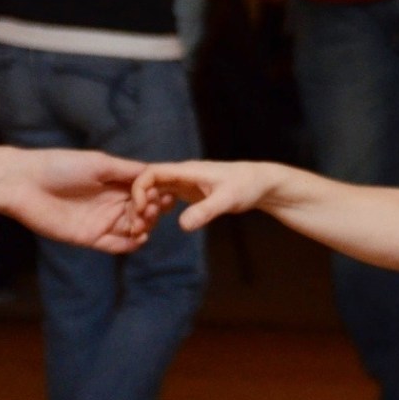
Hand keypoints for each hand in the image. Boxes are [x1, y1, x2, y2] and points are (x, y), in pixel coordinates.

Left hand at [0, 148, 157, 251]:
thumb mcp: (101, 163)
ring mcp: (102, 221)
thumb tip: (157, 173)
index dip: (157, 196)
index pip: (145, 194)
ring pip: (133, 229)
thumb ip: (129, 171)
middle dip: (152, 212)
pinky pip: (116, 245)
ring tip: (143, 223)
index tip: (164, 196)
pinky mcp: (90, 237)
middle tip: (150, 210)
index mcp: (116, 185)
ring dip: (144, 228)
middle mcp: (112, 204)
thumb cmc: (62, 166)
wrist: (25, 183)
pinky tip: (139, 238)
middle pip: (142, 213)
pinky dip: (131, 245)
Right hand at [132, 160, 273, 231]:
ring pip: (155, 192)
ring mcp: (185, 183)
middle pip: (148, 183)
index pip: (152, 172)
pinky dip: (156, 210)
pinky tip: (154, 225)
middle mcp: (182, 174)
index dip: (139, 189)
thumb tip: (182, 226)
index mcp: (188, 170)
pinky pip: (165, 198)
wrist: (261, 184)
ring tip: (142, 229)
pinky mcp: (189, 192)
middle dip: (139, 203)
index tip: (140, 210)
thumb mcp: (227, 200)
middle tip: (137, 227)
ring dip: (146, 208)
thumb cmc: (246, 186)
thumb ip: (206, 211)